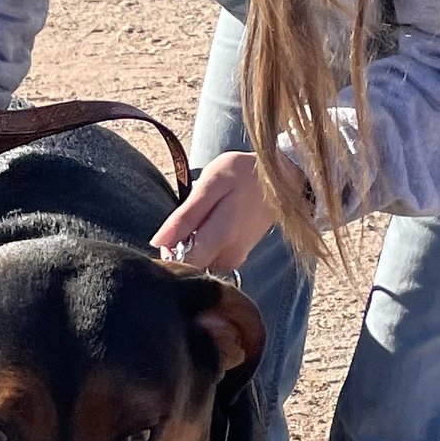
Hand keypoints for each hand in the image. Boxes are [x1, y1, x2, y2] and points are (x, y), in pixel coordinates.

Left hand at [152, 150, 277, 276]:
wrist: (283, 179)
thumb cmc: (243, 175)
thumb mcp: (212, 184)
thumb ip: (185, 216)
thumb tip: (157, 242)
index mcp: (220, 238)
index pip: (182, 264)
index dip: (168, 252)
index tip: (170, 233)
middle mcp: (229, 256)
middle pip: (188, 265)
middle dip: (178, 247)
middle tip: (187, 220)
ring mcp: (235, 259)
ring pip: (198, 262)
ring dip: (191, 245)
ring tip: (202, 219)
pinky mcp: (237, 258)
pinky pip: (209, 259)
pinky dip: (203, 245)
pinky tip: (209, 226)